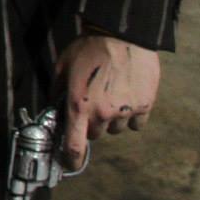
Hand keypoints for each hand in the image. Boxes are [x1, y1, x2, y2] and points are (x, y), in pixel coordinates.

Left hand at [56, 31, 160, 165]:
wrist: (121, 34)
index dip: (71, 160)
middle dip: (91, 123)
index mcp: (79, 106)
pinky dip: (132, 115)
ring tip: (111, 93)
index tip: (69, 165)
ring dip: (112, 118)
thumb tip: (54, 107)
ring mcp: (126, 111)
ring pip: (116, 128)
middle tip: (91, 102)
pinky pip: (136, 122)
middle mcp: (103, 114)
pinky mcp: (145, 106)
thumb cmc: (88, 48)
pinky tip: (128, 96)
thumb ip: (57, 92)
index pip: (74, 146)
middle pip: (95, 134)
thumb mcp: (62, 67)